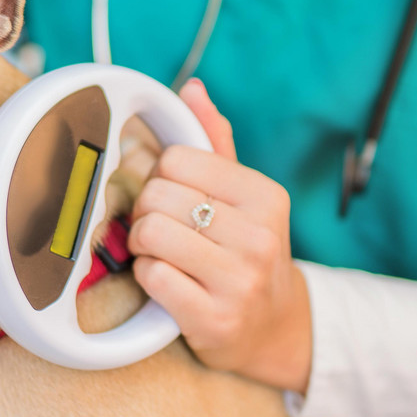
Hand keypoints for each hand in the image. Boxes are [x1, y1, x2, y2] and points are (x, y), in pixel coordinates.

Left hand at [127, 79, 313, 392]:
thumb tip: (192, 88)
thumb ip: (216, 142)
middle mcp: (259, 237)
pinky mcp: (214, 319)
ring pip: (150, 234)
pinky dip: (147, 278)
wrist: (273, 327)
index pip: (177, 159)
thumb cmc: (246, 253)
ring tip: (161, 255)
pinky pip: (151, 277)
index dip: (162, 177)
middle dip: (146, 213)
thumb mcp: (243, 197)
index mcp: (266, 196)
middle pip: (158, 196)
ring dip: (143, 247)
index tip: (175, 198)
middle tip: (161, 230)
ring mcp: (239, 281)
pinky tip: (167, 283)